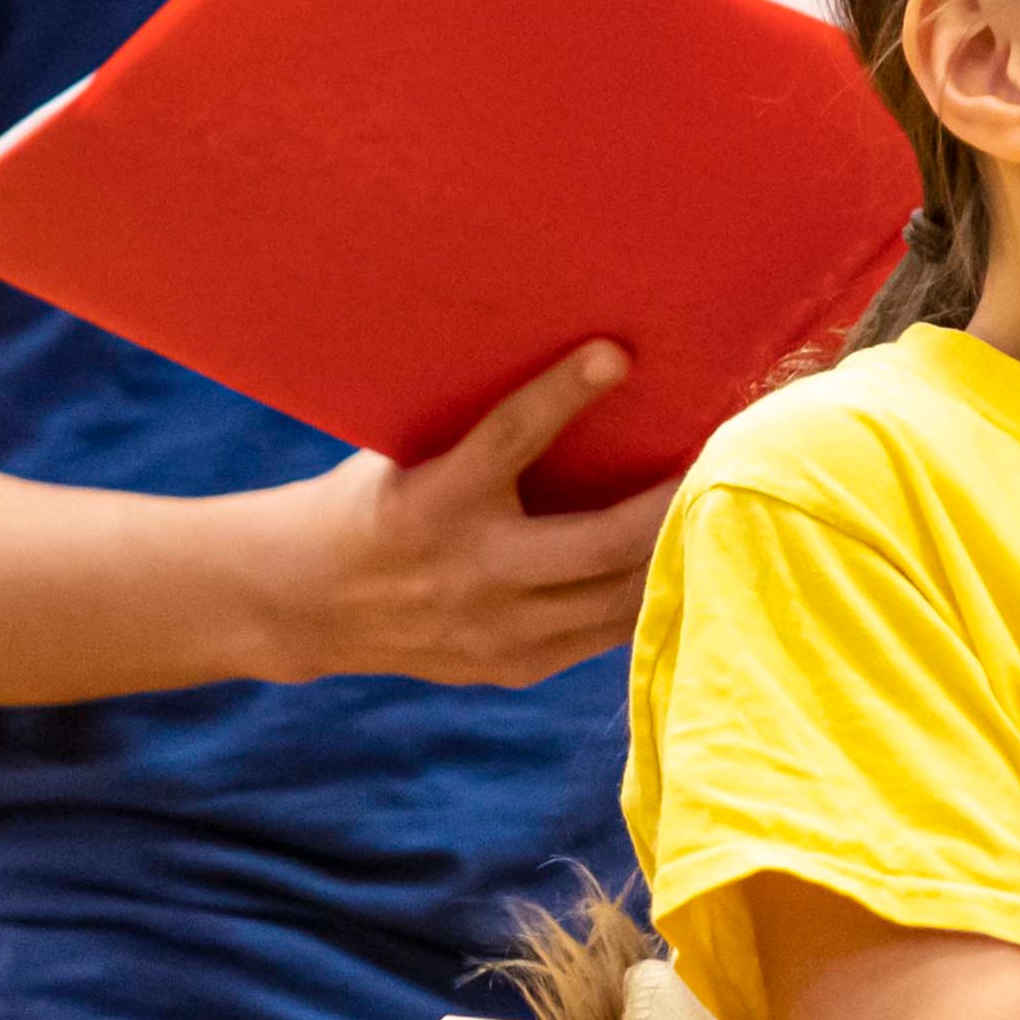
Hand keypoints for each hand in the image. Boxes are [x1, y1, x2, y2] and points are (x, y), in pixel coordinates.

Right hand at [235, 339, 679, 684]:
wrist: (301, 601)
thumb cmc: (370, 503)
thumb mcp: (406, 457)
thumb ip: (477, 436)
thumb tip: (572, 375)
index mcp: (433, 503)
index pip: (507, 438)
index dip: (563, 394)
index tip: (617, 353)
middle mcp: (470, 572)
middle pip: (599, 543)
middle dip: (668, 504)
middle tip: (719, 458)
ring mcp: (495, 630)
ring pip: (618, 599)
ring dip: (674, 555)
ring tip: (717, 513)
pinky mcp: (512, 665)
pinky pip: (604, 634)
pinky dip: (644, 597)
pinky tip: (678, 565)